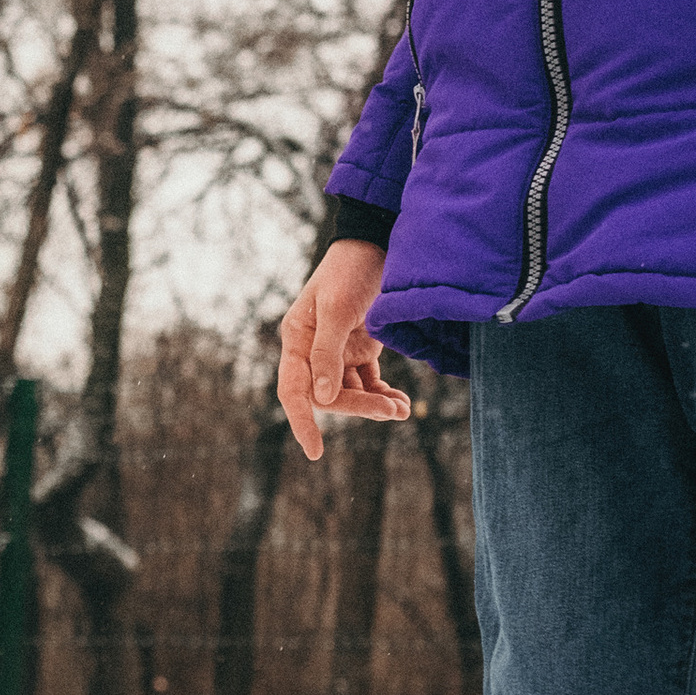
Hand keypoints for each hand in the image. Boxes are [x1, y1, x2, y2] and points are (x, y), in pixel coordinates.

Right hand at [277, 241, 411, 459]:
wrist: (378, 243)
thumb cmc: (351, 270)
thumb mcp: (337, 308)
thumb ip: (327, 353)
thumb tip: (320, 398)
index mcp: (297, 338)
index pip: (293, 390)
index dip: (302, 422)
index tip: (315, 451)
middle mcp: (313, 349)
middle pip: (329, 396)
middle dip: (360, 407)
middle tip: (393, 411)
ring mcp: (337, 351)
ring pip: (351, 392)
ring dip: (376, 404)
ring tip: (402, 409)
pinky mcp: (360, 349)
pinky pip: (368, 382)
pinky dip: (384, 394)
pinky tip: (402, 401)